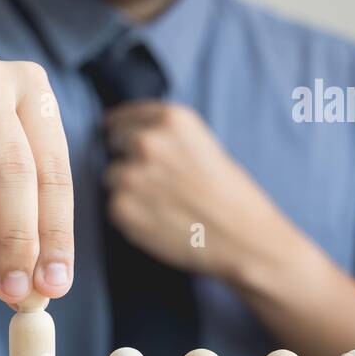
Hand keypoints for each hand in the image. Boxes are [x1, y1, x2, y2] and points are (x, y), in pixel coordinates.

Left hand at [104, 101, 308, 283]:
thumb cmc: (229, 194)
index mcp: (171, 119)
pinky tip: (157, 220)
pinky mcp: (120, 208)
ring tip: (161, 204)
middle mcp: (146, 141)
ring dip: (127, 189)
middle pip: (114, 144)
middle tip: (155, 181)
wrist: (243, 238)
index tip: (121, 137)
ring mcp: (130, 175)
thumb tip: (130, 137)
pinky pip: (114, 207)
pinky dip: (129, 215)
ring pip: (111, 177)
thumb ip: (166, 137)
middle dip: (128, 158)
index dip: (124, 130)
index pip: (124, 117)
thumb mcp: (202, 144)